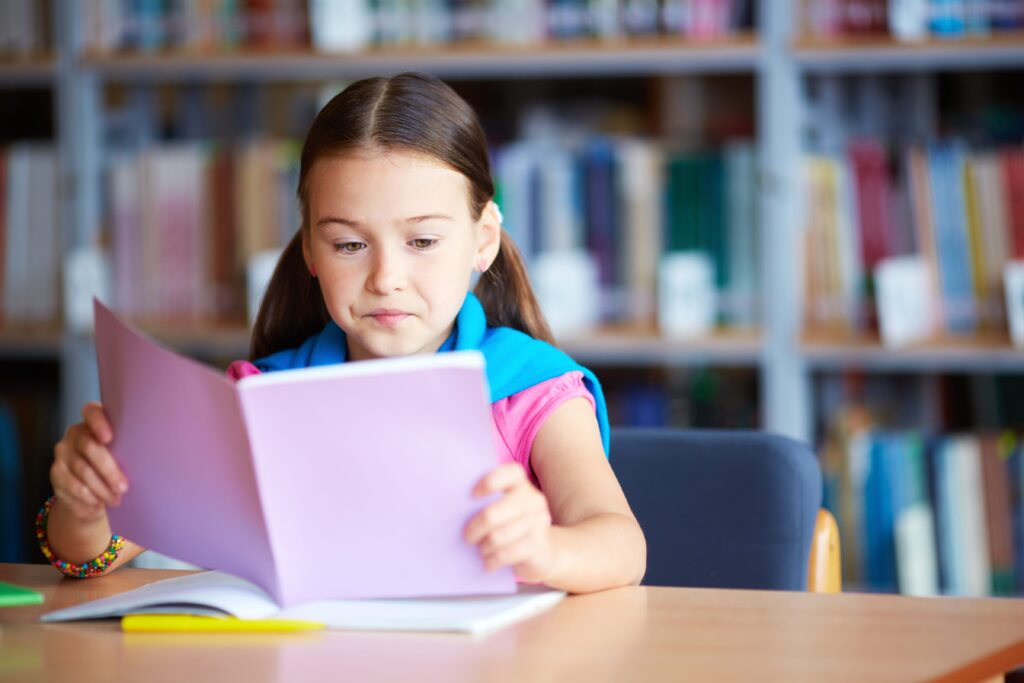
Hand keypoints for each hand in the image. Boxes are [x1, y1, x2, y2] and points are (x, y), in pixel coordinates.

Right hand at [51, 402, 128, 523]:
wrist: (91, 495)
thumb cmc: (114, 469)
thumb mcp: (122, 457)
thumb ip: (127, 450)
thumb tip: (148, 458)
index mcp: (93, 422)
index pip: (92, 412)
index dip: (99, 422)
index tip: (109, 438)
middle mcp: (74, 433)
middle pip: (89, 447)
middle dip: (109, 470)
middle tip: (124, 487)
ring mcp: (63, 452)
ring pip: (82, 470)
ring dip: (101, 488)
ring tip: (116, 499)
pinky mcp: (56, 472)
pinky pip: (73, 485)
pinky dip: (89, 496)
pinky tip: (100, 502)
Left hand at [464, 463, 555, 583]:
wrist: (544, 552)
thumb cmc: (514, 526)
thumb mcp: (506, 509)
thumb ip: (489, 502)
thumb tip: (453, 508)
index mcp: (521, 486)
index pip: (511, 474)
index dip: (490, 482)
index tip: (472, 496)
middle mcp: (533, 500)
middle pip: (492, 514)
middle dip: (474, 529)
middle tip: (468, 537)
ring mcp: (538, 521)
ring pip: (497, 537)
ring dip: (484, 548)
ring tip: (481, 550)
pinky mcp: (538, 544)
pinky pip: (506, 554)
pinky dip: (492, 561)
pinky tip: (488, 563)